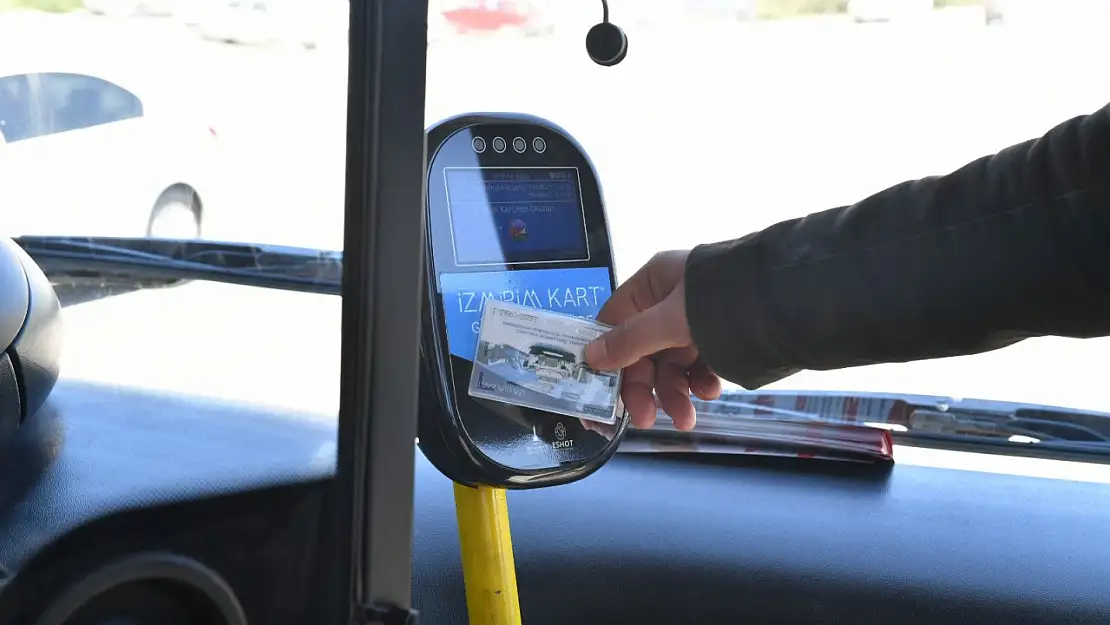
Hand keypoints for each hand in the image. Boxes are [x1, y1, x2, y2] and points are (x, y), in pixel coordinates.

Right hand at [584, 250, 720, 430]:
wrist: (787, 303)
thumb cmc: (721, 302)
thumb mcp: (669, 321)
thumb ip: (630, 340)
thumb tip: (589, 356)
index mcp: (652, 283)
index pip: (614, 323)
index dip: (607, 357)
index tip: (602, 390)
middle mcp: (670, 300)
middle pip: (642, 351)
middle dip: (647, 387)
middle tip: (645, 419)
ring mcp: (695, 320)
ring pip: (671, 364)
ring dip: (674, 393)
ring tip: (687, 418)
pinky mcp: (719, 338)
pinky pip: (698, 366)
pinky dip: (700, 383)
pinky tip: (710, 392)